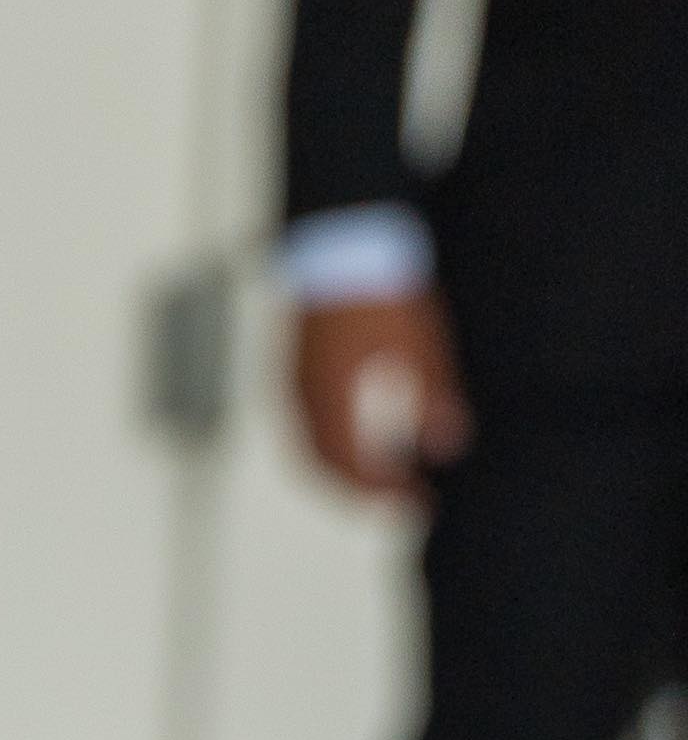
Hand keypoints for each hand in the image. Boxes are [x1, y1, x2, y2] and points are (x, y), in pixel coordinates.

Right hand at [290, 286, 468, 497]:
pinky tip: (356, 430)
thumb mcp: (419, 344)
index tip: (419, 503)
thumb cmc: (379, 285)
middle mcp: (303, 396)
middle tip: (398, 499)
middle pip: (321, 466)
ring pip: (308, 445)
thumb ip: (433, 398)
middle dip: (357, 492)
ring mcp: (292, 379)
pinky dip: (330, 439)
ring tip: (379, 473)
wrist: (344, 235)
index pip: (351, 470)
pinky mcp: (293, 363)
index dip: (385, 495)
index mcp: (331, 400)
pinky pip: (305, 419)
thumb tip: (447, 447)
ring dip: (342, 468)